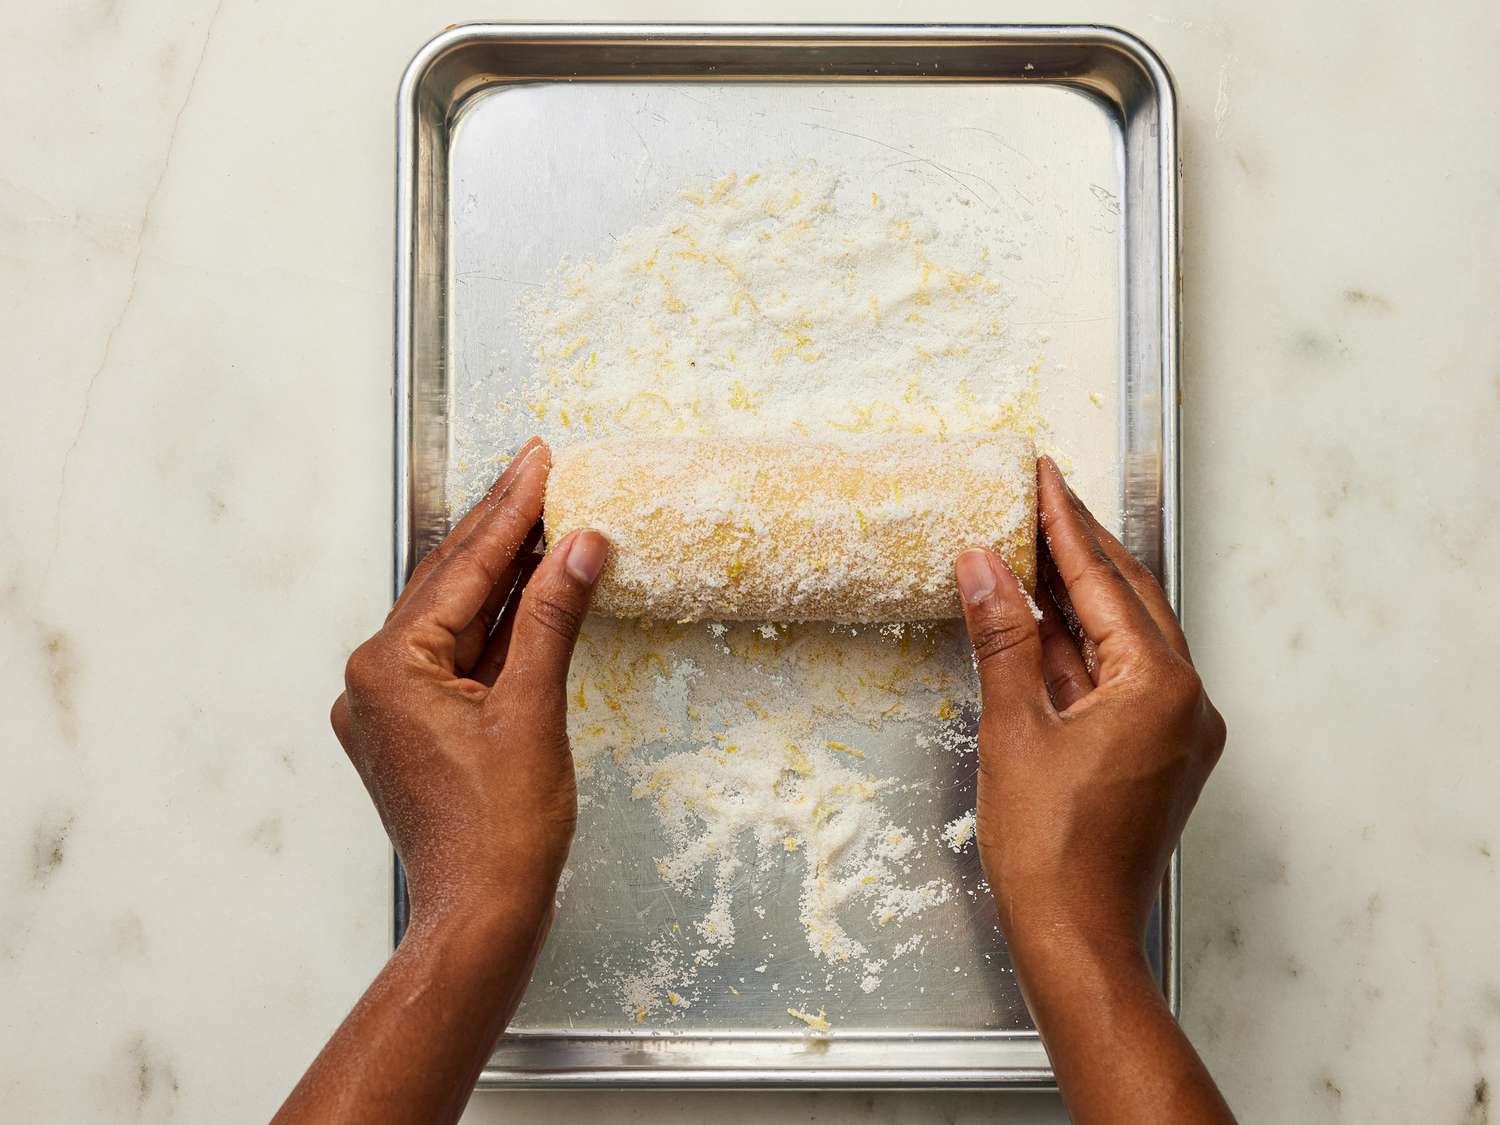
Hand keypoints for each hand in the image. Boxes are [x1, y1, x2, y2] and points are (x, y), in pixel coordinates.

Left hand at [331, 436, 608, 934]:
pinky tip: (529, 592)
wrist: (478, 915)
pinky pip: (456, 656)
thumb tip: (580, 543)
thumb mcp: (533, 710)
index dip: (510, 509)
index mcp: (390, 665)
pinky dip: (495, 624)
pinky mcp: (411, 729)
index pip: (462, 567)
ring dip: (500, 573)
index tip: (541, 459)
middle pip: (449, 583)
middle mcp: (373, 679)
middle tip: (540, 468)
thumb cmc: (501, 829)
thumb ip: (552, 617)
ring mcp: (388, 706)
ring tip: (544, 516)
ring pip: (453, 618)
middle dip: (501, 527)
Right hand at [955, 457, 1232, 1123]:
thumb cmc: (1047, 847)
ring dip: (1083, 595)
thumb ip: (1002, 638)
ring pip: (1131, 637)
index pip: (1104, 581)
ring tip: (1034, 549)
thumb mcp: (1013, 729)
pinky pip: (1128, 677)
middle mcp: (1187, 699)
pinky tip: (1046, 626)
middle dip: (1081, 548)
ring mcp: (1182, 729)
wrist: (1077, 937)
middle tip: (1039, 499)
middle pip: (1130, 599)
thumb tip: (982, 565)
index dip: (1064, 525)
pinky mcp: (1164, 755)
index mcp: (1158, 684)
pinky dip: (1087, 646)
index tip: (1040, 476)